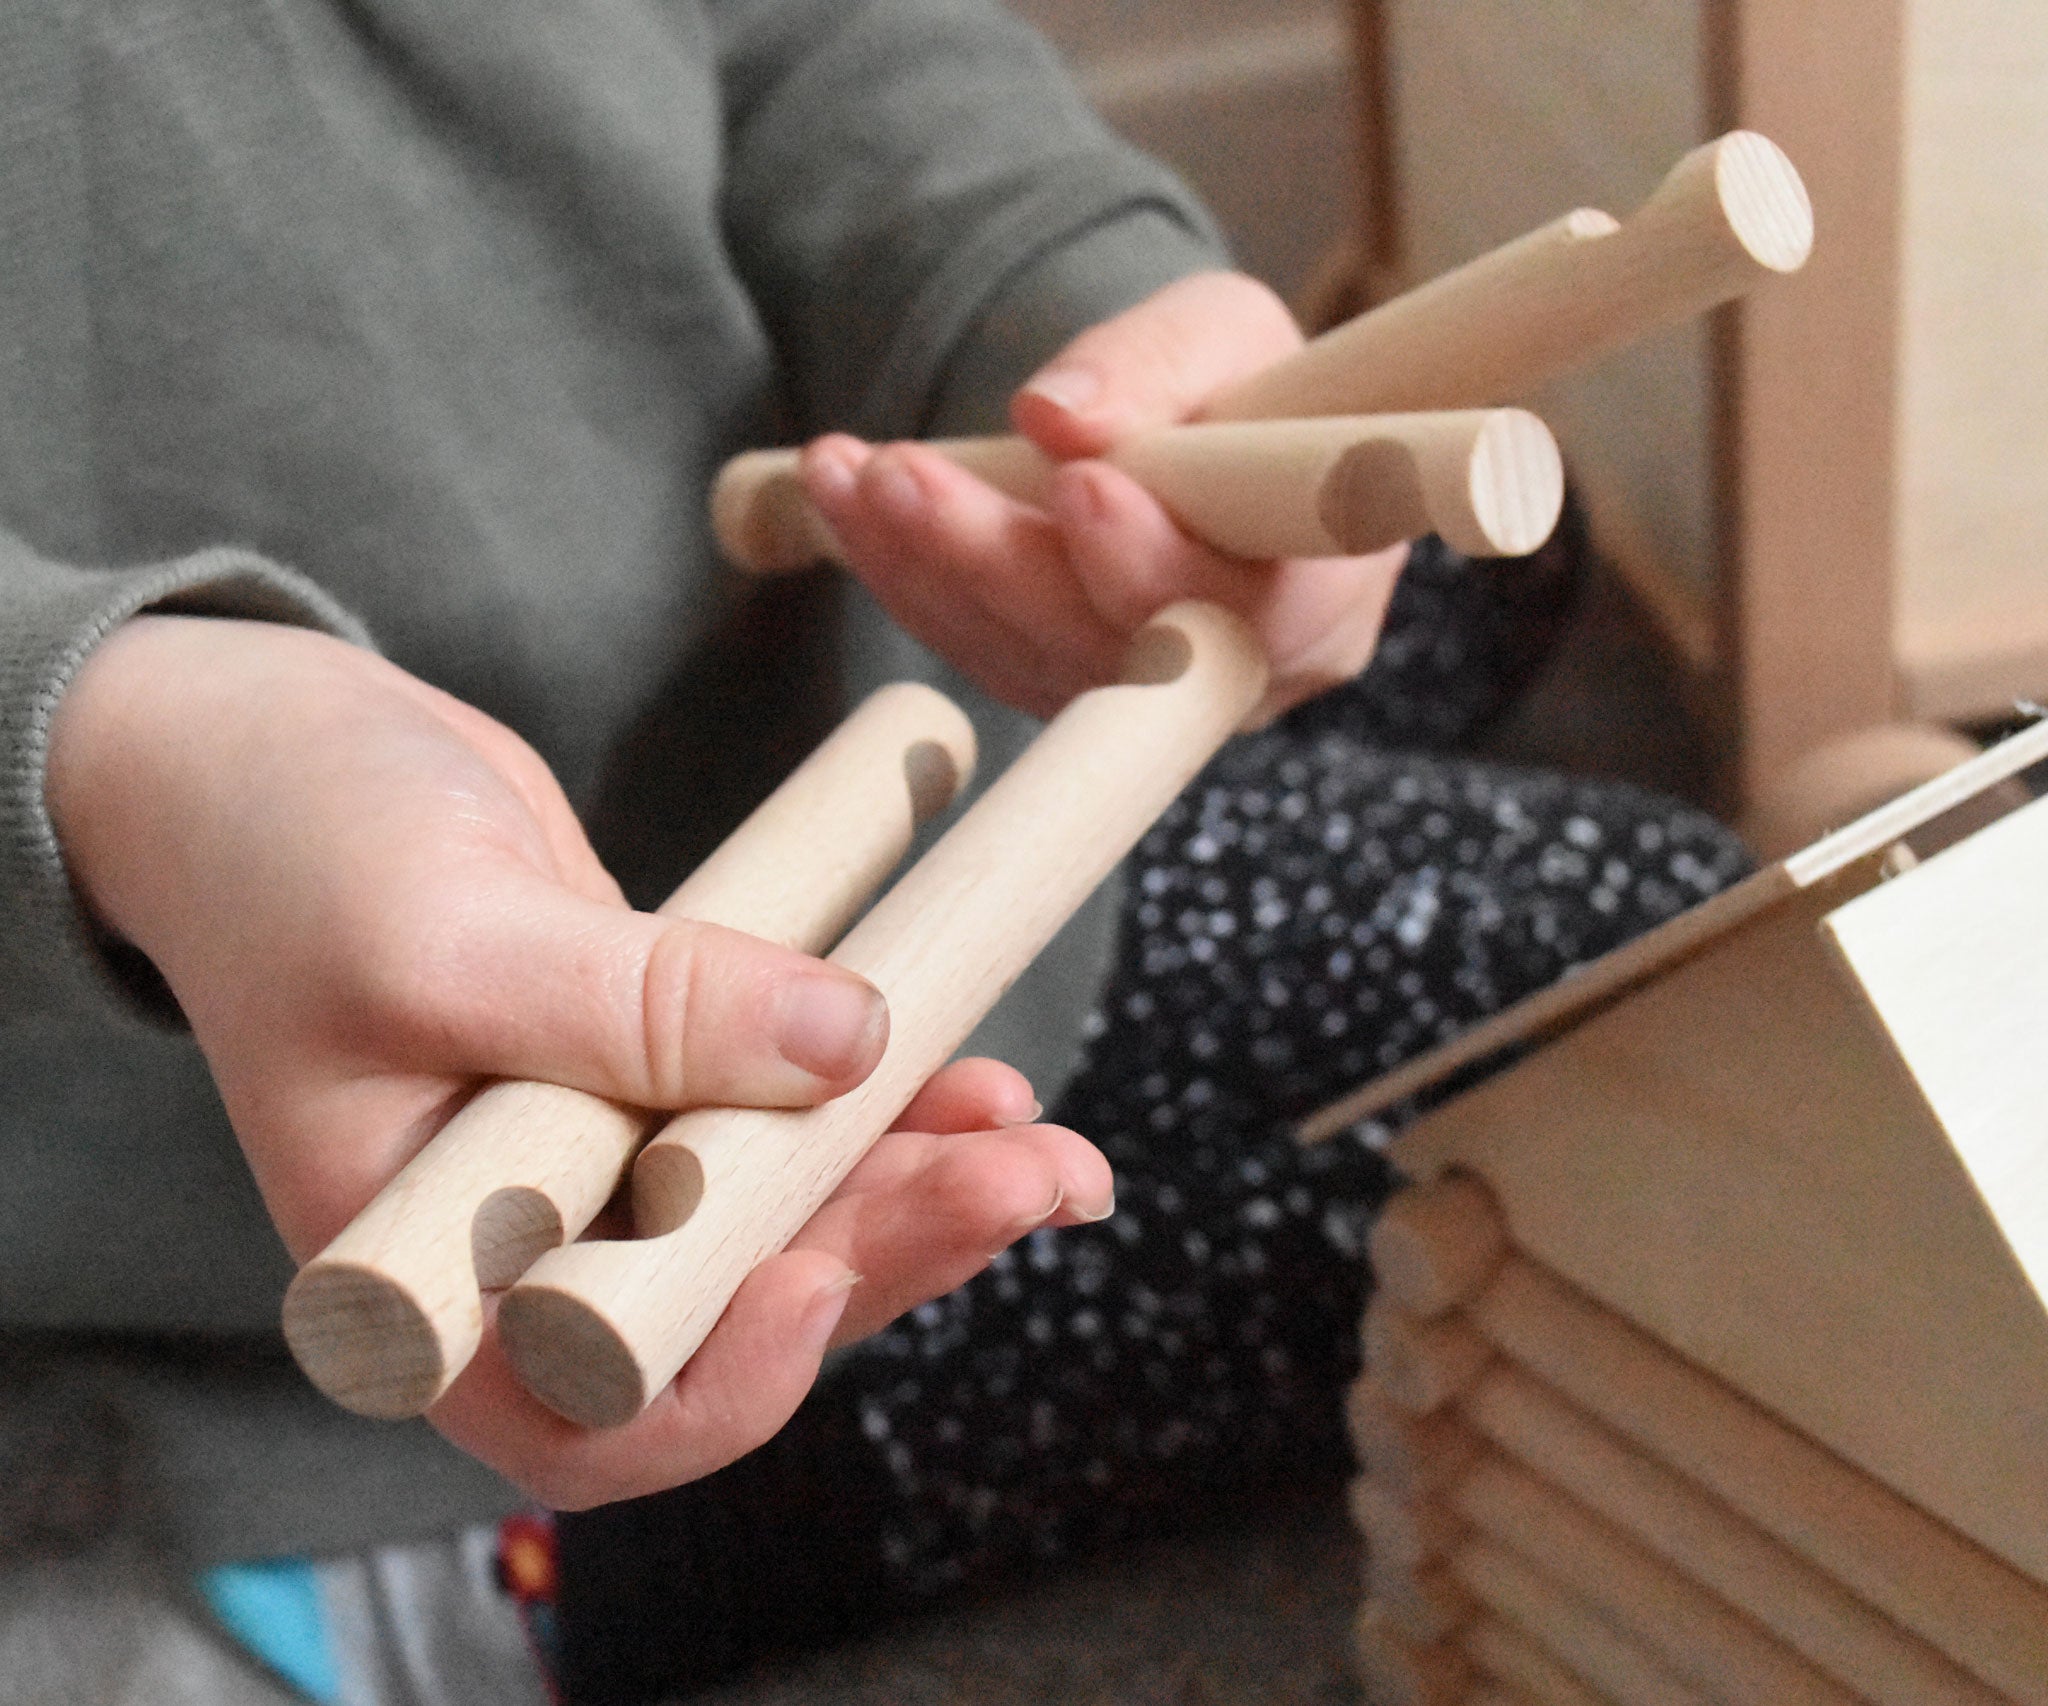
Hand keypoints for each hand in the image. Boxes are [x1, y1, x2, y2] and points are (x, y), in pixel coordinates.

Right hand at [47, 615, 1111, 1505]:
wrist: (276, 748)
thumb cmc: (291, 852)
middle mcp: (519, 1245)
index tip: (818, 1270)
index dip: (721, 1376)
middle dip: (888, 1251)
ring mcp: (600, 1161)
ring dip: (918, 1185)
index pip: (582, 1410)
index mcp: (421, 1280)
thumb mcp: (448, 933)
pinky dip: (881, 1104)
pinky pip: (783, 1118)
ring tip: (1041, 1142)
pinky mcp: (657, 1076)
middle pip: (729, 1306)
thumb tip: (848, 1044)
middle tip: (1023, 1181)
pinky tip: (976, 1077)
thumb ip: (639, 1007)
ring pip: (780, 1216)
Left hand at [799, 270, 1408, 720]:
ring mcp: (1143, 698)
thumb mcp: (1225, 331)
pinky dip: (903, 572)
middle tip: (907, 473)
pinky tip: (842, 495)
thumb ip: (1158, 363)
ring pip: (1025, 655)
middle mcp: (1238, 674)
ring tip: (850, 471)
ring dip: (925, 564)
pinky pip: (975, 647)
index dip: (1155, 560)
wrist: (1198, 433)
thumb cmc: (1239, 385)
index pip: (1243, 608)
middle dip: (1000, 559)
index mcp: (1324, 593)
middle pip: (1111, 647)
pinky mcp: (1061, 687)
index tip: (1080, 484)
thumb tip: (1053, 414)